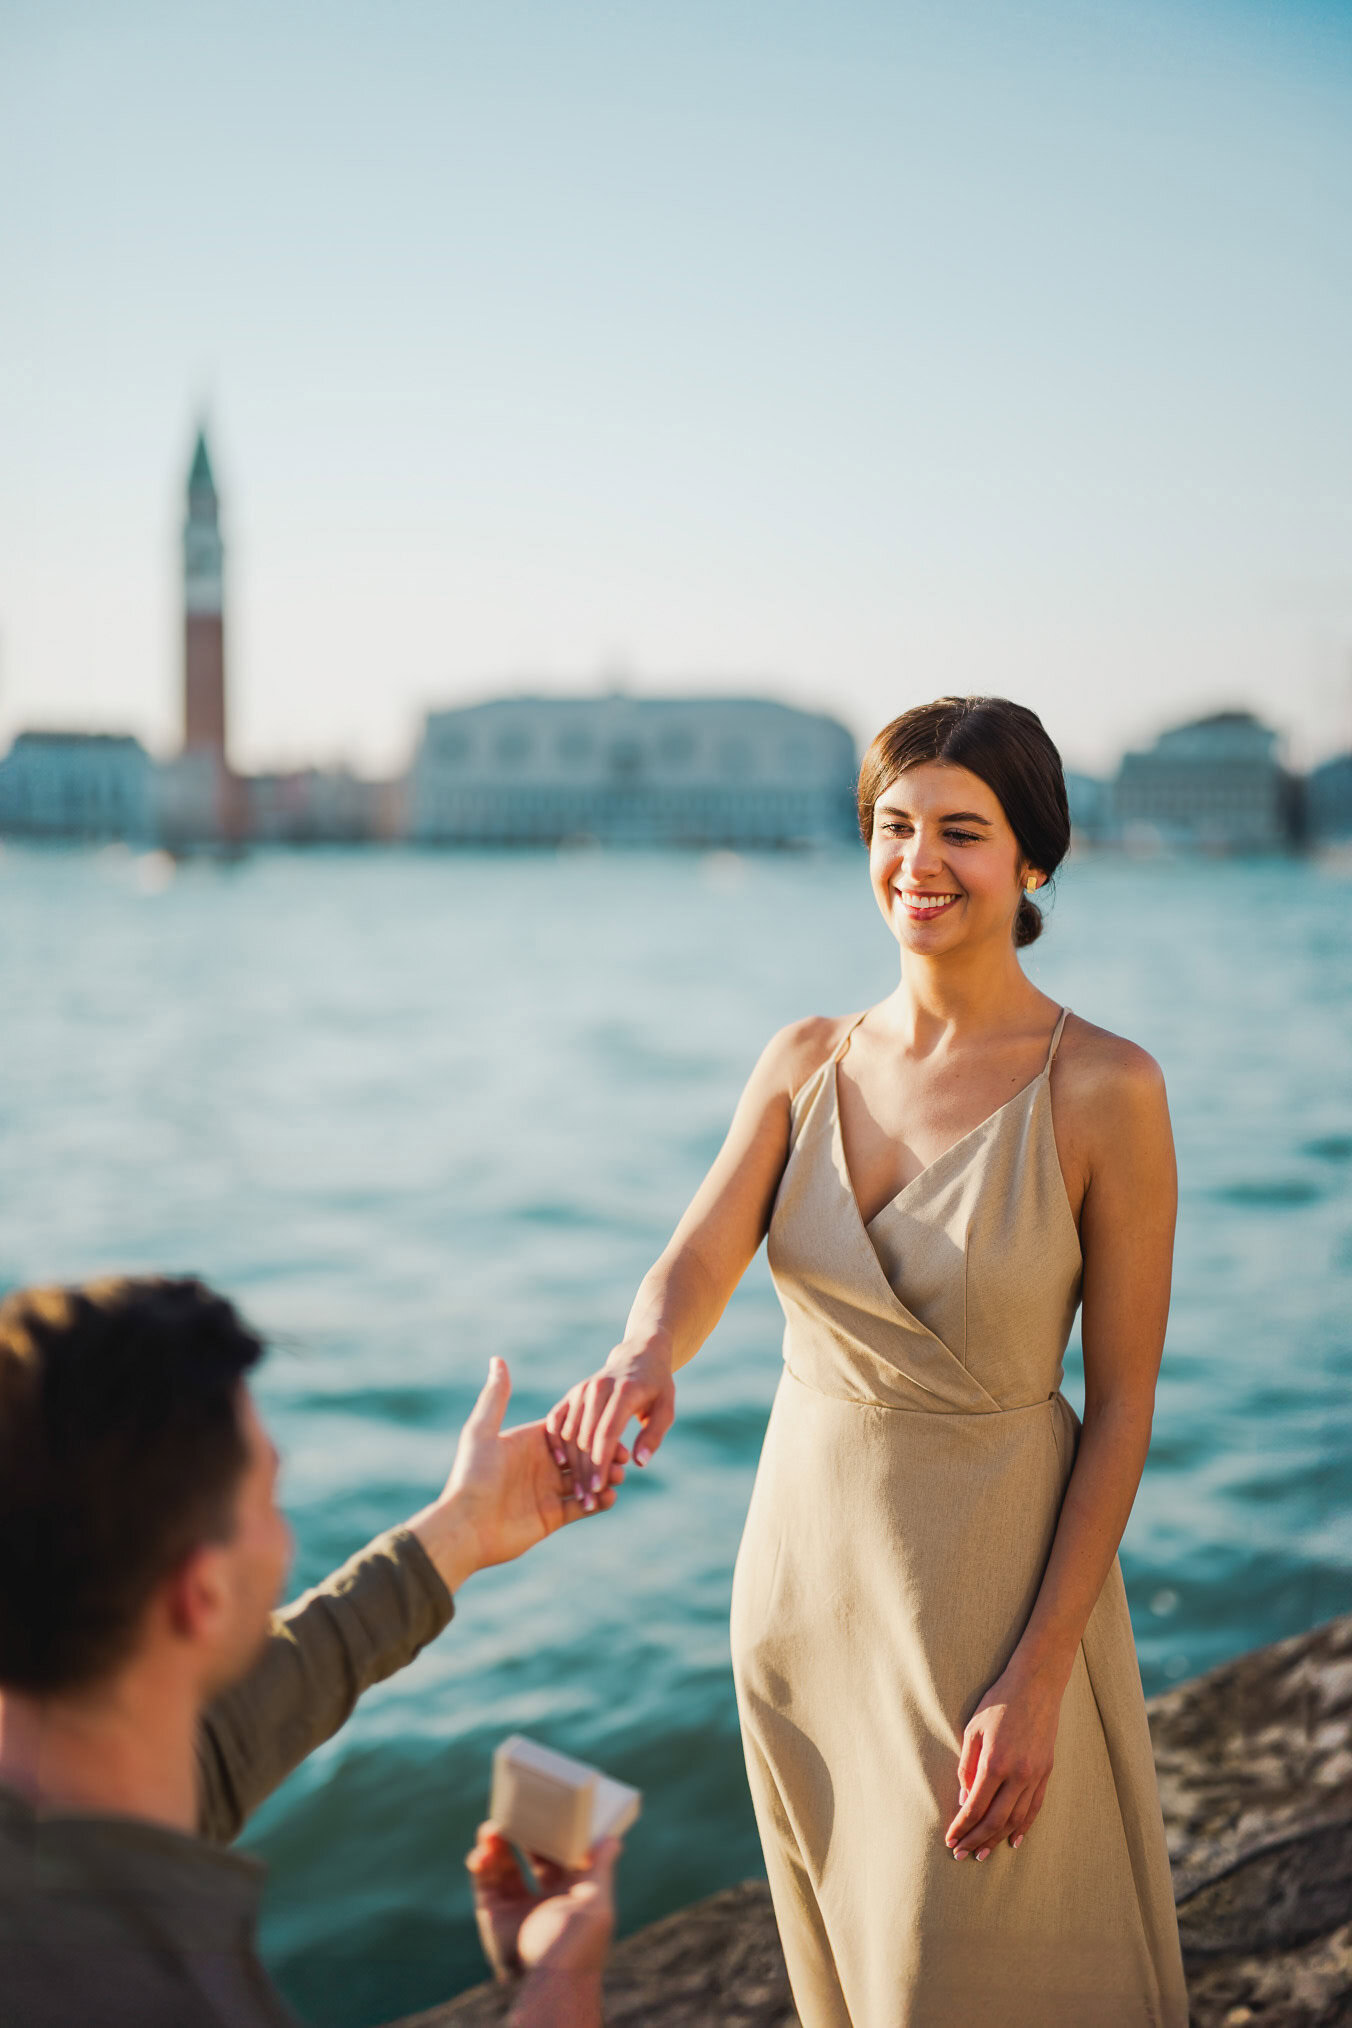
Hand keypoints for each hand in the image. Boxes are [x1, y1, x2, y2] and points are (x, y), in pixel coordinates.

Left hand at [408, 1360, 629, 1593]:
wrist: (465, 1528)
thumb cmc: (472, 1477)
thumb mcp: (482, 1433)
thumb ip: (495, 1397)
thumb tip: (497, 1359)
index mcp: (528, 1443)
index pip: (566, 1429)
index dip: (588, 1426)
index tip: (612, 1423)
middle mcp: (540, 1465)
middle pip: (580, 1454)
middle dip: (602, 1453)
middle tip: (623, 1455)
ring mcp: (546, 1492)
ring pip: (584, 1479)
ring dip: (604, 1476)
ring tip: (620, 1475)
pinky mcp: (551, 1517)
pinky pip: (581, 1506)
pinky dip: (598, 1502)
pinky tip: (610, 1496)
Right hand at [466, 1822, 618, 1981]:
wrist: (550, 1976)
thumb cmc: (579, 1938)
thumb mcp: (597, 1898)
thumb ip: (601, 1867)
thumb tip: (614, 1839)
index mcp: (572, 1894)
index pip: (561, 1856)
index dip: (553, 1833)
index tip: (544, 1809)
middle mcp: (545, 1900)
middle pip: (529, 1857)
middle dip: (521, 1834)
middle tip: (513, 1812)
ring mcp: (518, 1908)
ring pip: (504, 1867)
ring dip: (496, 1845)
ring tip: (490, 1827)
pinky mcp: (494, 1917)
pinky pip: (485, 1885)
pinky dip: (480, 1865)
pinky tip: (480, 1852)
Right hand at [545, 1337, 676, 1505]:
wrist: (638, 1356)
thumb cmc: (656, 1387)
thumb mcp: (666, 1408)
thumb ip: (653, 1435)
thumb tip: (639, 1463)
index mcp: (624, 1391)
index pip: (607, 1432)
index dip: (601, 1463)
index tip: (599, 1490)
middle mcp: (598, 1387)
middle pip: (586, 1436)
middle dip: (585, 1471)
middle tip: (587, 1500)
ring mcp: (582, 1389)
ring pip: (569, 1431)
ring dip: (571, 1464)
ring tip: (577, 1491)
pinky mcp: (572, 1393)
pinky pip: (557, 1418)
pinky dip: (555, 1440)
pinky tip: (559, 1462)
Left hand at [944, 1656, 1064, 1859]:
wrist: (1036, 1685)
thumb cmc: (998, 1703)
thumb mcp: (973, 1729)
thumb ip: (966, 1767)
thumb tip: (964, 1800)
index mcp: (995, 1762)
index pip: (975, 1806)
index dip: (961, 1827)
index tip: (950, 1840)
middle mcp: (1018, 1774)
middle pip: (995, 1820)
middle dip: (975, 1840)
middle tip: (960, 1855)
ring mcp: (1035, 1775)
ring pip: (1016, 1819)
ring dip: (997, 1840)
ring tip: (982, 1855)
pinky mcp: (1046, 1773)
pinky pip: (1034, 1808)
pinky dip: (1024, 1827)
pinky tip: (1014, 1840)